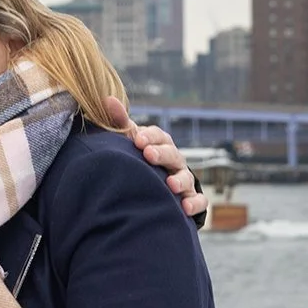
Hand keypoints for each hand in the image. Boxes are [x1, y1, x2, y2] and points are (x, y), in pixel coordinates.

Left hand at [104, 98, 208, 220]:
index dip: (150, 137)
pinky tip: (185, 208)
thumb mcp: (131, 141)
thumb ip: (120, 122)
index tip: (138, 140)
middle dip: (162, 154)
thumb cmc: (140, 158)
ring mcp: (184, 179)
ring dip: (179, 180)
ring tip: (171, 185)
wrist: (154, 185)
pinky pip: (198, 201)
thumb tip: (108, 100)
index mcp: (160, 144)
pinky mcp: (191, 199)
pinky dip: (194, 203)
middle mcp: (175, 160)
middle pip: (172, 154)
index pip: (158, 136)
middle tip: (149, 155)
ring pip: (186, 178)